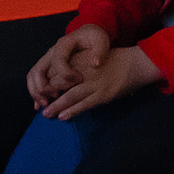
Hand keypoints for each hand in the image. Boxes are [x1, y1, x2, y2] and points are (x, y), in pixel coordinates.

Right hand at [27, 25, 110, 108]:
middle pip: (38, 70)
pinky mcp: (48, 66)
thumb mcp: (100, 40)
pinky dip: (36, 91)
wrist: (87, 33)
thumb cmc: (93, 37)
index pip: (58, 61)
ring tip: (46, 104)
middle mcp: (51, 52)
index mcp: (63, 45)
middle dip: (43, 88)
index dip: (67, 74)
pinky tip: (41, 103)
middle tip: (53, 100)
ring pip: (33, 76)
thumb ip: (99, 51)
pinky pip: (35, 79)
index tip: (79, 81)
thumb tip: (95, 64)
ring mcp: (48, 59)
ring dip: (36, 92)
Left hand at [41, 46, 161, 120]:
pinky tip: (63, 116)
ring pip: (69, 96)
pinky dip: (72, 111)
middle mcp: (84, 71)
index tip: (40, 91)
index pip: (56, 71)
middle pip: (59, 84)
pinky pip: (84, 105)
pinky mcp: (102, 95)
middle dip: (47, 96)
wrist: (134, 64)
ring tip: (46, 114)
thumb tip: (58, 79)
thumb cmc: (111, 61)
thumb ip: (75, 65)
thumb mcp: (90, 57)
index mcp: (79, 60)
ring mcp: (93, 83)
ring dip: (56, 106)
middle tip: (39, 105)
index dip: (46, 83)